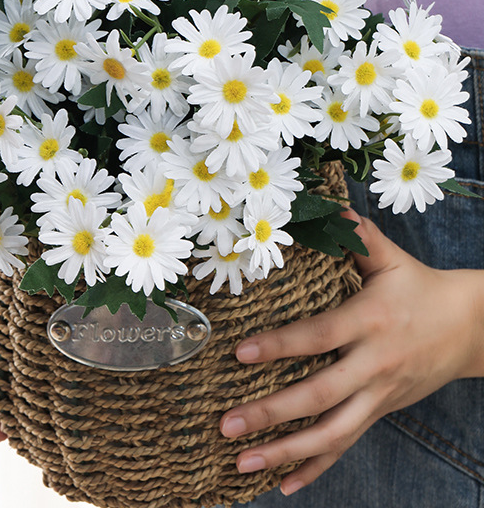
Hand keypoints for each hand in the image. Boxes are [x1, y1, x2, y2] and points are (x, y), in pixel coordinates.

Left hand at [219, 208, 483, 495]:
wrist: (472, 329)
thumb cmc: (422, 288)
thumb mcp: (392, 258)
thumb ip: (357, 236)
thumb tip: (329, 206)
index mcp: (370, 321)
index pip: (319, 337)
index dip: (280, 346)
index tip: (240, 353)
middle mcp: (373, 364)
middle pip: (319, 396)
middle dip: (270, 413)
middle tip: (227, 425)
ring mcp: (379, 395)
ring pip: (331, 433)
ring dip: (285, 452)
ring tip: (242, 462)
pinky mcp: (381, 412)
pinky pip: (347, 445)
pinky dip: (315, 467)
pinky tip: (284, 484)